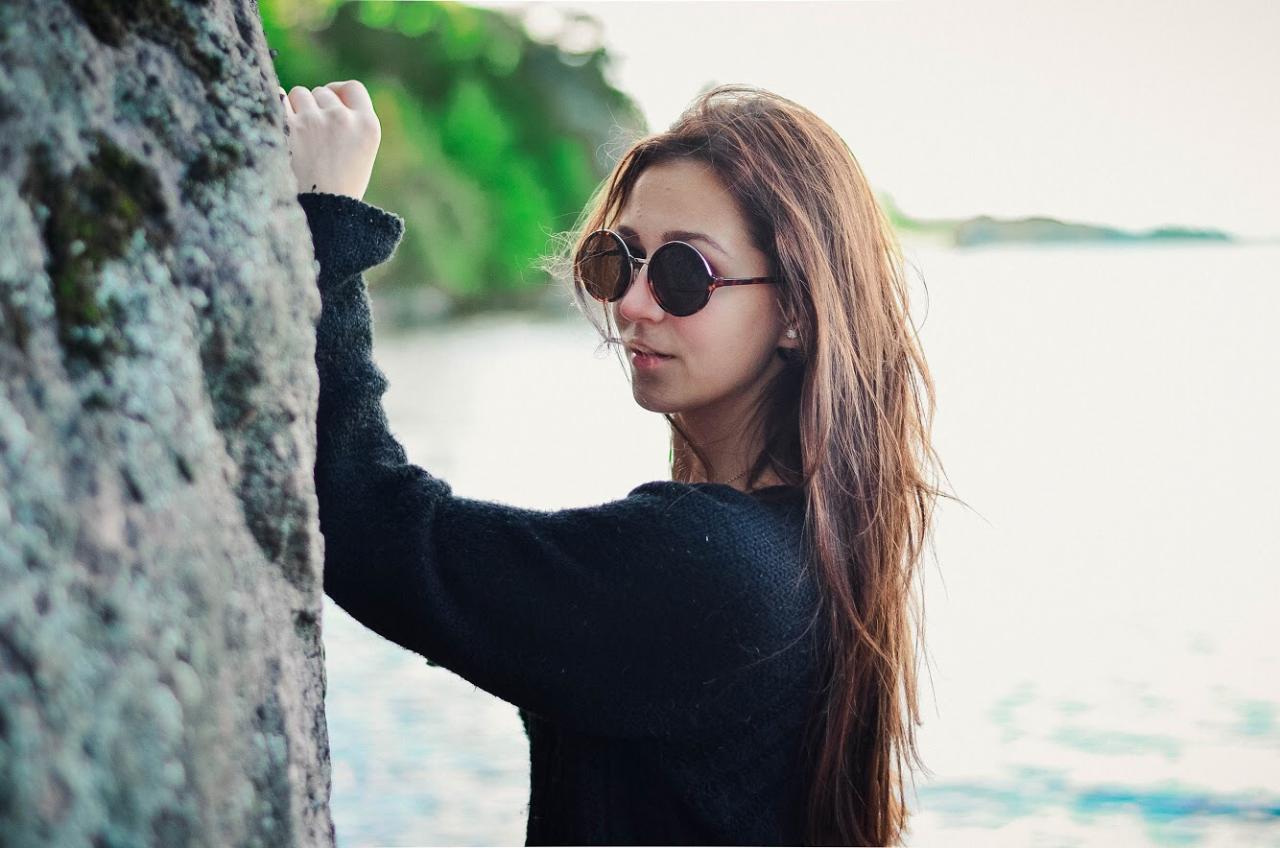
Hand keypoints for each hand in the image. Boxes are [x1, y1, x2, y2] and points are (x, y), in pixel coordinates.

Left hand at [279, 80, 381, 201]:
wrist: (318, 217)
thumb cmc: (337, 191)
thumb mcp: (361, 155)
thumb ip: (350, 123)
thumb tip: (322, 94)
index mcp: (368, 126)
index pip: (353, 88)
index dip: (338, 93)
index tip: (329, 103)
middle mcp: (342, 119)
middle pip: (322, 93)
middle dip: (315, 108)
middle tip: (312, 140)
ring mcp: (313, 120)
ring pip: (299, 94)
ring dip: (295, 110)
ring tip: (297, 140)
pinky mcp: (287, 125)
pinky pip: (277, 98)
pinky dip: (276, 110)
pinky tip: (280, 130)